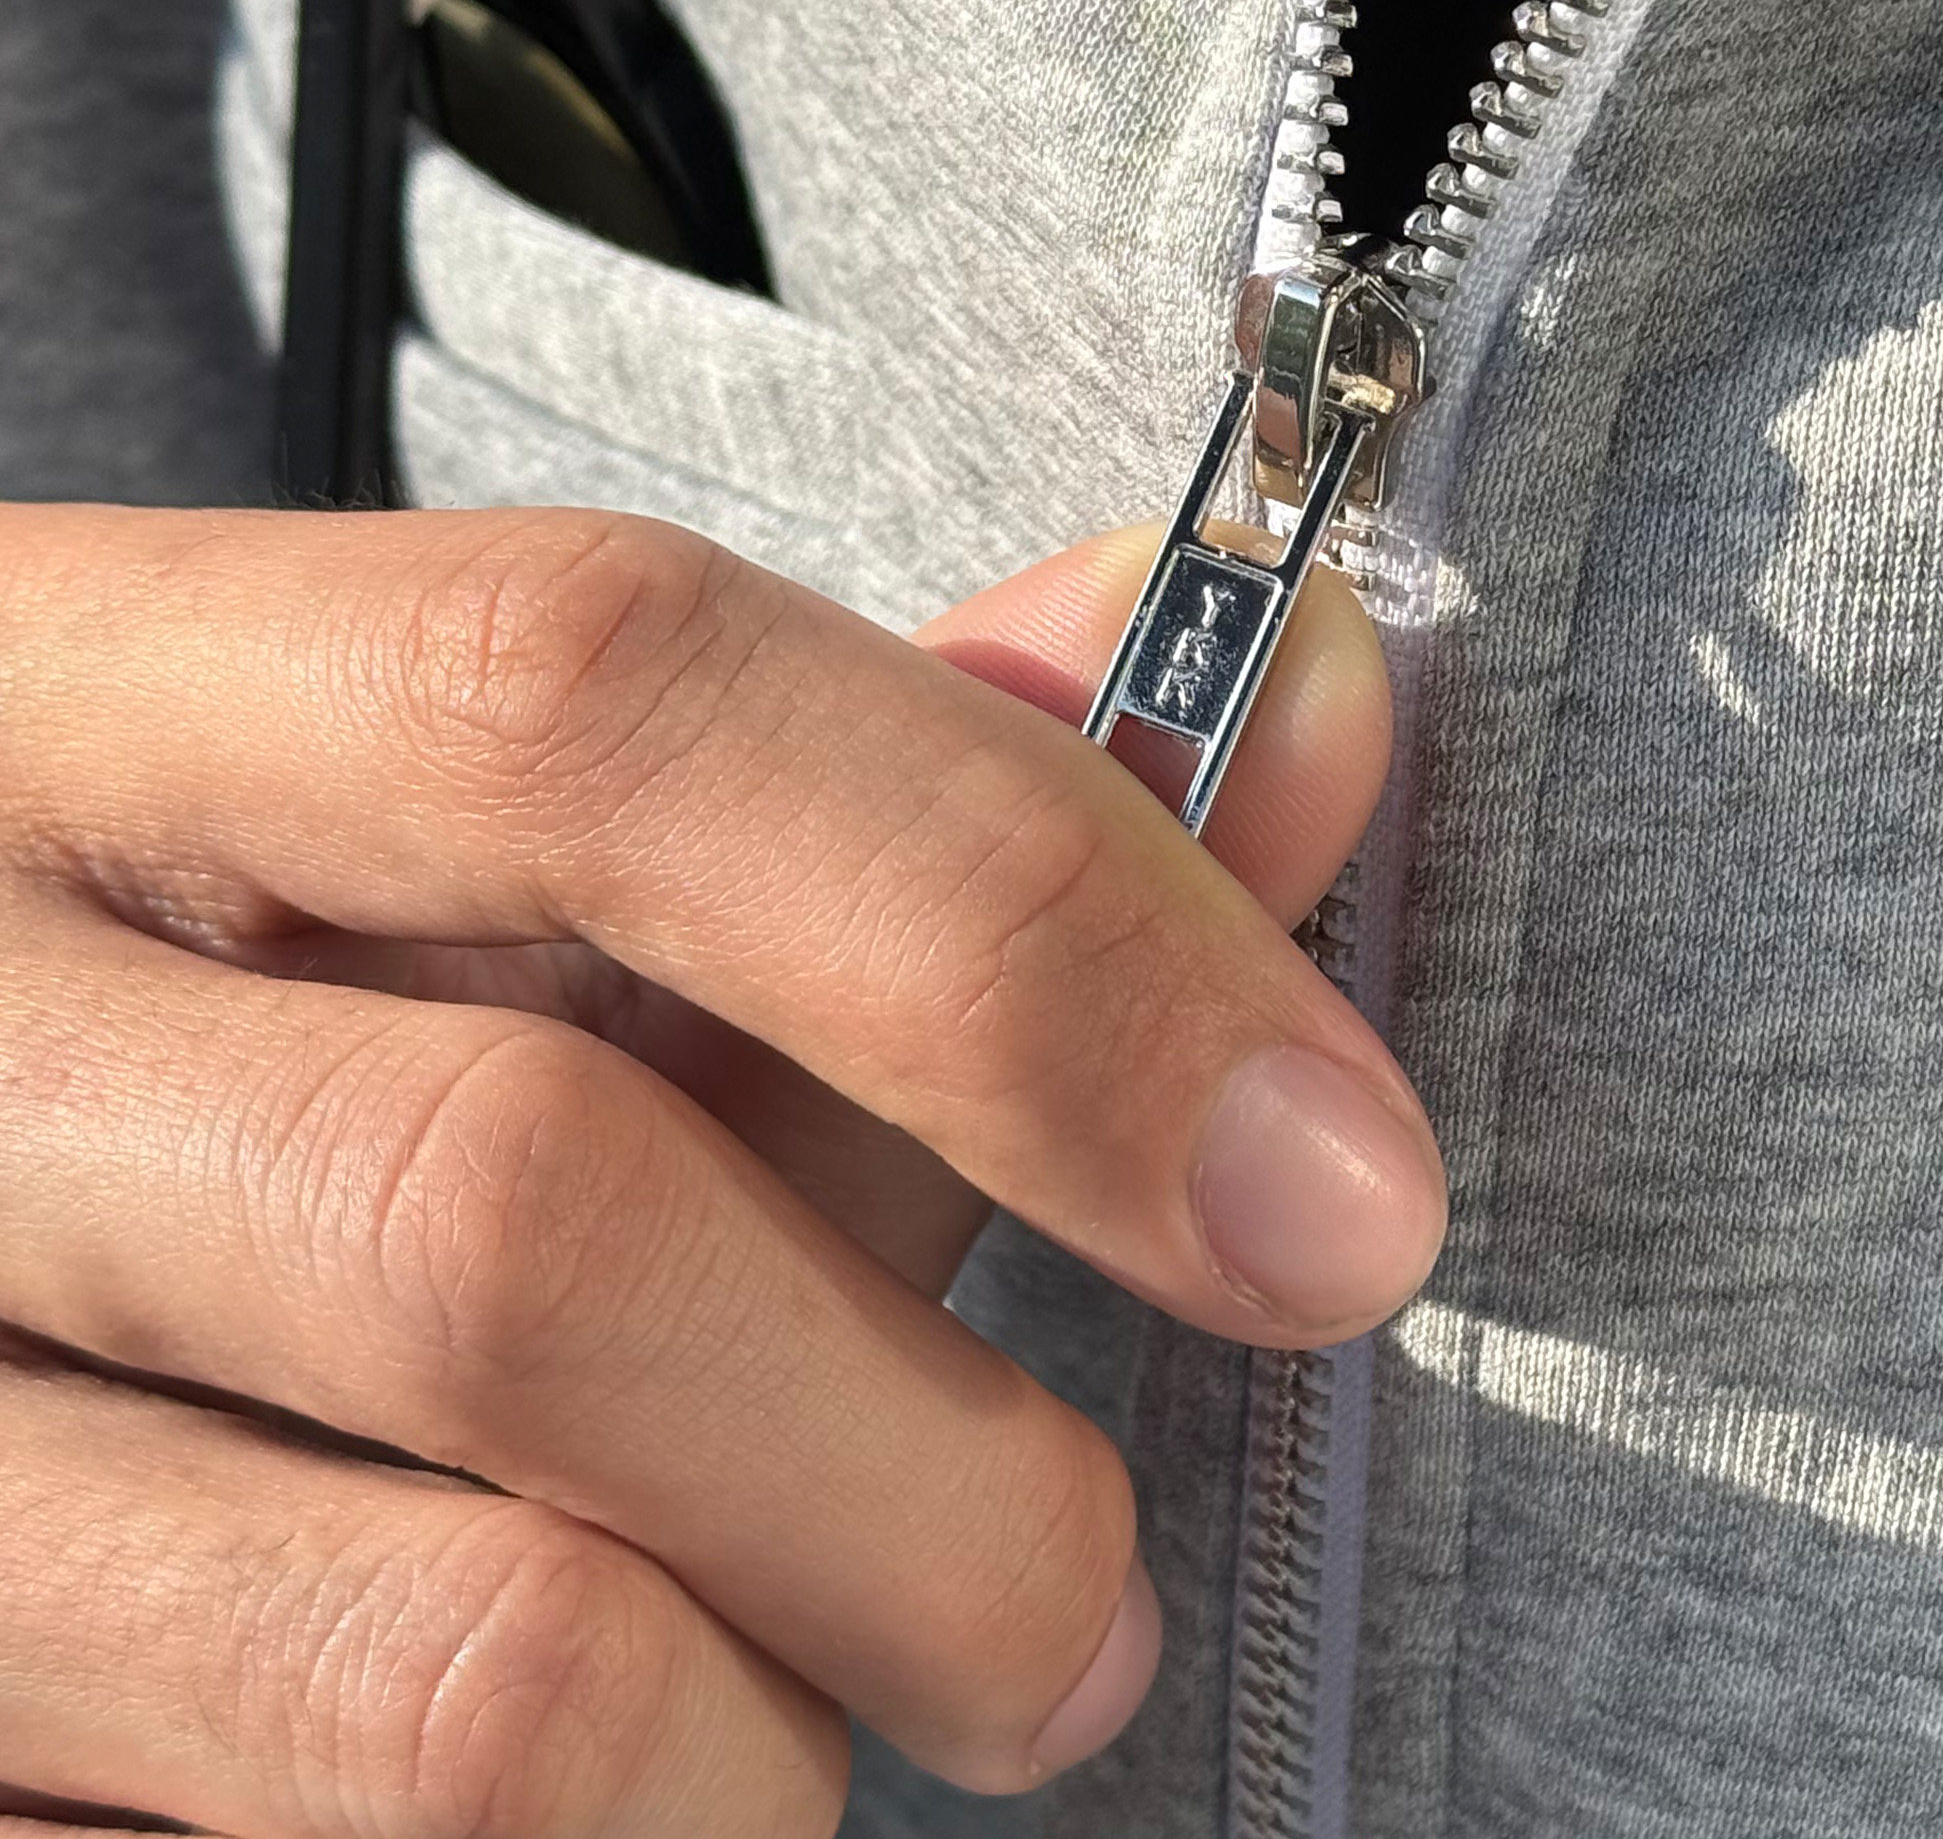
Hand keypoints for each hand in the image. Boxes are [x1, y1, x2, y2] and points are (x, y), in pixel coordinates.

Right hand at [0, 504, 1437, 1836]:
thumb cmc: (229, 1028)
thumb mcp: (463, 870)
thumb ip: (887, 793)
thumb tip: (1302, 708)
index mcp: (76, 703)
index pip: (589, 697)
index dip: (1027, 925)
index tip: (1335, 1186)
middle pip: (522, 1227)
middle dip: (939, 1483)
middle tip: (1070, 1609)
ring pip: (459, 1686)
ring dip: (753, 1757)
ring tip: (774, 1734)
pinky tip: (522, 1822)